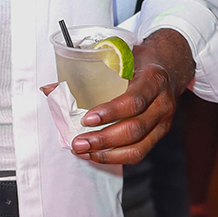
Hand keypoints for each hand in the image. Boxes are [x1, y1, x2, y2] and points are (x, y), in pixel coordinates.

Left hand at [69, 28, 193, 166]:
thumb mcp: (118, 59)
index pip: (134, 101)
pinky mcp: (159, 135)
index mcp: (153, 80)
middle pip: (135, 129)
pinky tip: (95, 155)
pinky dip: (115, 157)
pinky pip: (138, 153)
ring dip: (107, 154)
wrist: (168, 67)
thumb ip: (86, 73)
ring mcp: (164, 122)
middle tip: (77, 142)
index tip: (86, 119)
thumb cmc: (138, 63)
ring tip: (83, 151)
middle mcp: (163, 103)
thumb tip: (49, 89)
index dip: (110, 112)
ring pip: (138, 148)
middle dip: (103, 139)